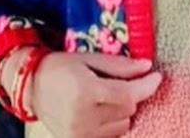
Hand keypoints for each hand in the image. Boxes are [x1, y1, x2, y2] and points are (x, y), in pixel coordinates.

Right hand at [30, 52, 161, 137]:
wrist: (33, 87)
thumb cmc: (61, 67)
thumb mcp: (90, 59)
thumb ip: (120, 65)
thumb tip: (147, 66)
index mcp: (85, 92)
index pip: (128, 95)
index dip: (146, 86)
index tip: (156, 76)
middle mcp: (82, 117)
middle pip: (127, 110)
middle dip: (131, 95)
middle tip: (122, 82)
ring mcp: (78, 134)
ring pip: (121, 126)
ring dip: (122, 111)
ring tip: (105, 96)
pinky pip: (109, 136)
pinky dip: (112, 124)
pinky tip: (102, 111)